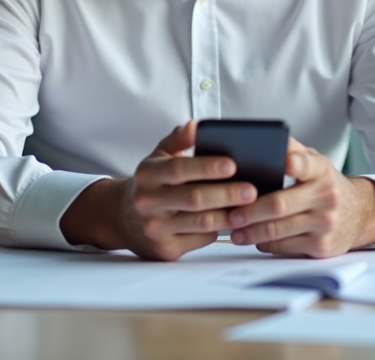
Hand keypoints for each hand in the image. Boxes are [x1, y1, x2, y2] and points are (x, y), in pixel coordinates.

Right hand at [59, 121, 256, 260]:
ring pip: (201, 222)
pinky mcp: (165, 250)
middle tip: (252, 190)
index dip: (206, 167)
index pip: (178, 169)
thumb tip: (197, 126)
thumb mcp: (158, 156)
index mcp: (148, 174)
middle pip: (193, 198)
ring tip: (251, 207)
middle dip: (226, 194)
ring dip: (229, 215)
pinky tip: (234, 221)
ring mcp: (155, 228)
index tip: (232, 164)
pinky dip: (220, 230)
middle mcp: (148, 202)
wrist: (122, 218)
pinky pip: (200, 239)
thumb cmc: (151, 183)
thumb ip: (179, 139)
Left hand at [226, 138, 374, 257]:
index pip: (306, 164)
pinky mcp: (321, 246)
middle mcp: (326, 196)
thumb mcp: (316, 163)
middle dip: (250, 211)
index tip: (280, 160)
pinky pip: (284, 247)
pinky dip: (264, 243)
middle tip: (231, 214)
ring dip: (251, 231)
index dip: (293, 162)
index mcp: (321, 171)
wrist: (360, 214)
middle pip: (279, 205)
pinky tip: (254, 238)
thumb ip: (294, 151)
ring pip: (278, 230)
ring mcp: (325, 223)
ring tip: (234, 230)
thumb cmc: (327, 185)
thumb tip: (268, 139)